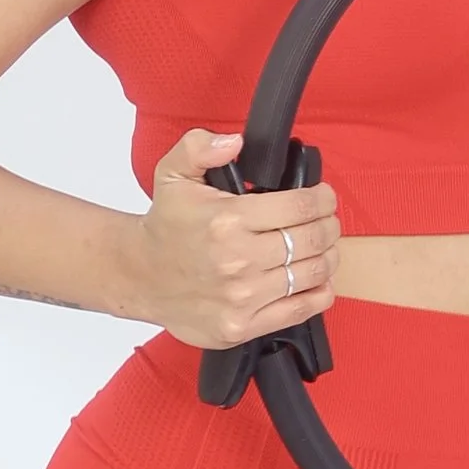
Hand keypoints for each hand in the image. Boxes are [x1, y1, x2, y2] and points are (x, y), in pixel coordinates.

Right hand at [134, 128, 341, 349]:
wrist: (140, 277)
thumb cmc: (164, 228)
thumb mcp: (172, 173)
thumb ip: (200, 147)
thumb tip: (234, 142)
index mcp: (227, 219)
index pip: (299, 206)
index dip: (323, 199)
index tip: (324, 197)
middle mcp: (237, 260)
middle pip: (312, 239)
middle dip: (329, 225)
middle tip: (327, 221)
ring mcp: (242, 297)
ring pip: (311, 273)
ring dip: (327, 257)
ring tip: (323, 247)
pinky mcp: (242, 326)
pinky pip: (299, 310)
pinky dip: (319, 293)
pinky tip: (317, 280)